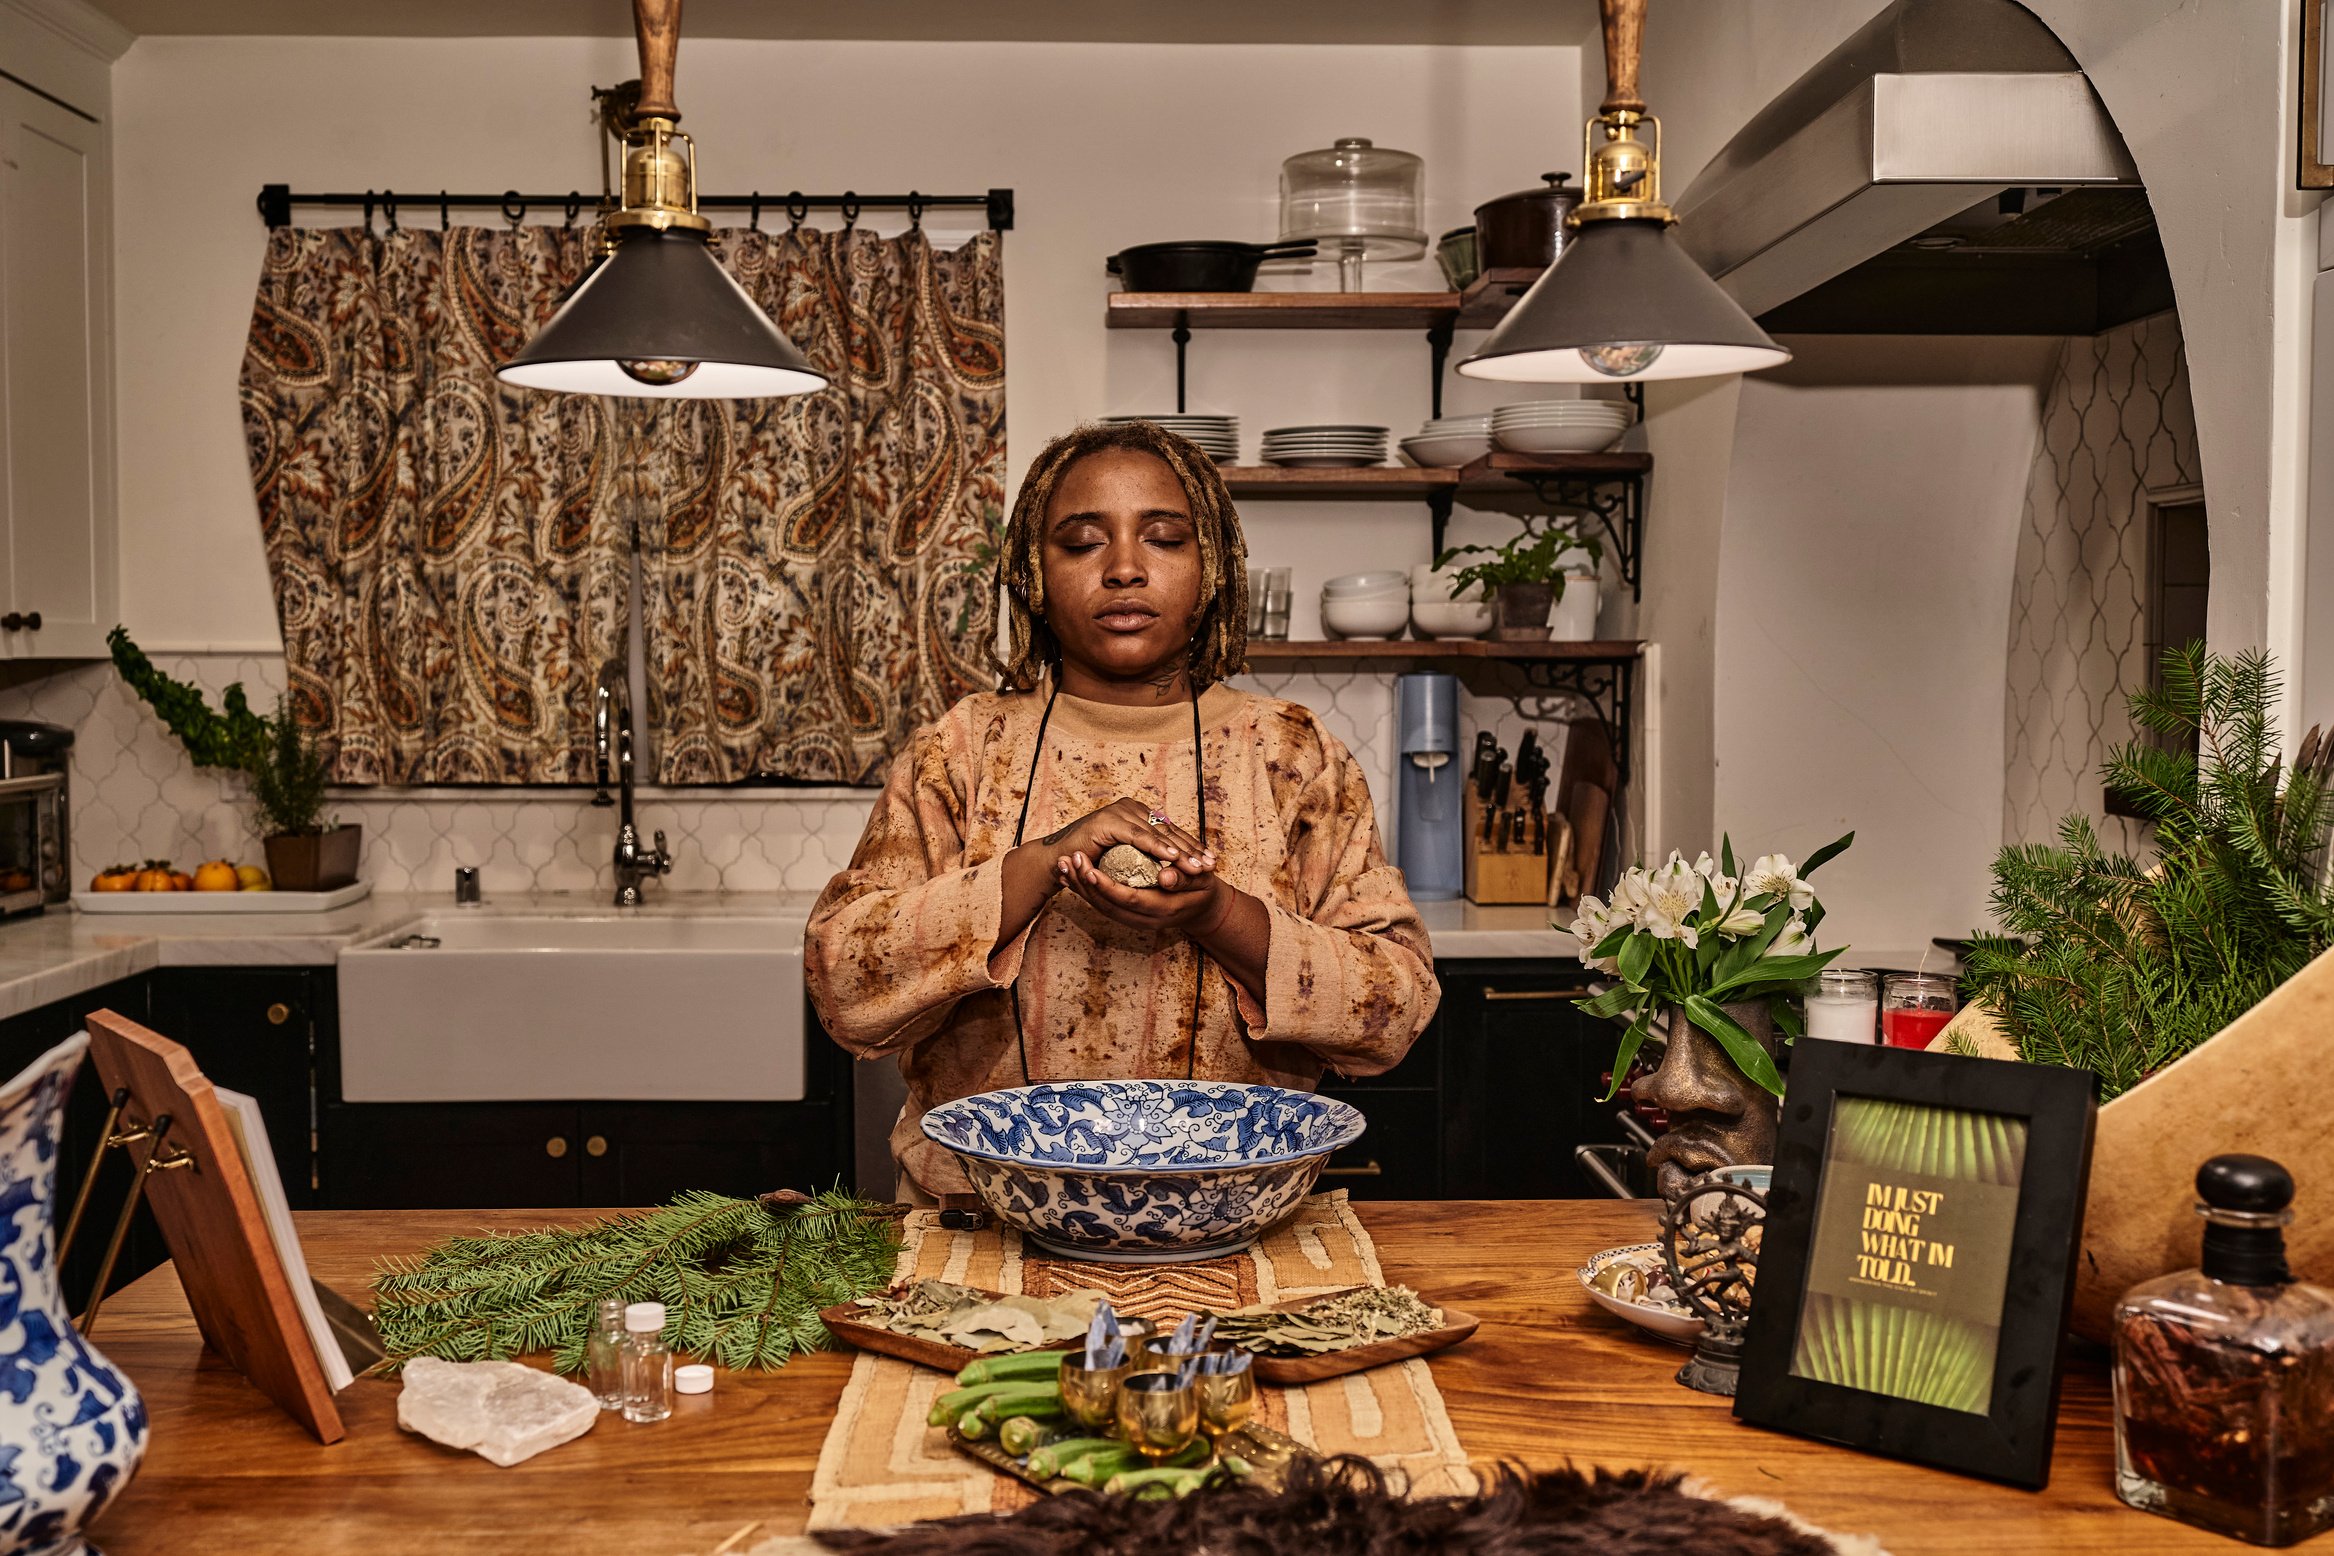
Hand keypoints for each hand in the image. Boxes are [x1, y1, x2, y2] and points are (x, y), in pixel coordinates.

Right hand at [1035, 797, 1212, 881]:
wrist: (1060, 860)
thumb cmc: (1093, 860)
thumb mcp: (1128, 858)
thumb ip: (1147, 856)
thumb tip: (1176, 867)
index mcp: (1139, 813)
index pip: (1170, 830)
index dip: (1192, 846)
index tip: (1211, 862)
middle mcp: (1131, 808)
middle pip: (1168, 830)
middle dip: (1192, 850)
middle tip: (1211, 865)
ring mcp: (1119, 812)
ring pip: (1157, 833)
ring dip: (1179, 851)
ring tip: (1197, 865)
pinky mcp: (1109, 822)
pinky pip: (1138, 836)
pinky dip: (1156, 847)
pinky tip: (1172, 857)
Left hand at [1056, 846, 1238, 938]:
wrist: (1202, 909)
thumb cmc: (1203, 892)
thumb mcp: (1201, 884)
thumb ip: (1183, 880)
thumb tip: (1165, 877)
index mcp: (1160, 910)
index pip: (1127, 899)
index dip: (1106, 885)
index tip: (1088, 868)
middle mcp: (1143, 918)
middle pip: (1106, 905)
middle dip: (1083, 883)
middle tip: (1067, 860)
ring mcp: (1133, 918)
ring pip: (1100, 905)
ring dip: (1079, 886)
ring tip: (1062, 865)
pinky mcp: (1127, 912)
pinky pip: (1101, 903)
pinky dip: (1085, 889)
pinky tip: (1071, 874)